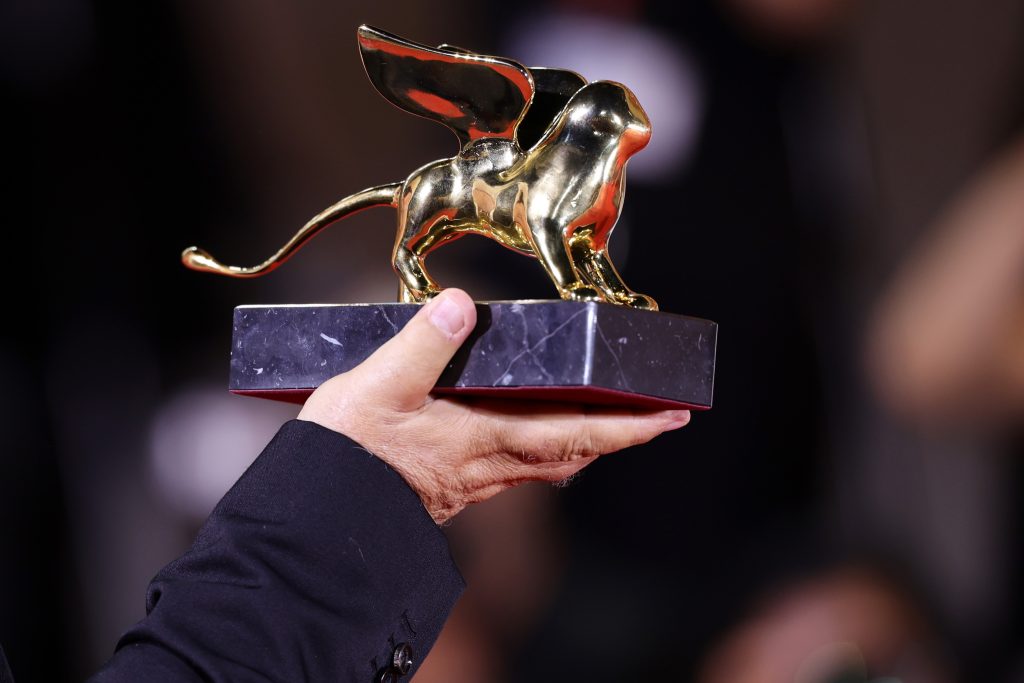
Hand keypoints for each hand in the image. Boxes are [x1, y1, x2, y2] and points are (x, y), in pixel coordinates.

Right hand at [298, 288, 689, 522]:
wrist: (322, 517)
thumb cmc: (350, 454)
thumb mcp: (379, 385)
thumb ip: (423, 343)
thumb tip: (461, 305)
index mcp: (487, 437)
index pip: (580, 432)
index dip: (632, 425)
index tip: (675, 415)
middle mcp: (494, 463)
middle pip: (576, 450)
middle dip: (622, 433)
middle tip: (655, 413)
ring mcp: (479, 476)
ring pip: (551, 459)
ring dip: (588, 437)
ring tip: (607, 413)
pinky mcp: (459, 481)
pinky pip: (521, 462)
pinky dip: (547, 442)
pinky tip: (531, 426)